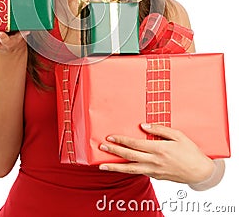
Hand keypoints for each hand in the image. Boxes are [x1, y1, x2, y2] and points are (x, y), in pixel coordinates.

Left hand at [99, 123, 214, 183]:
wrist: (201, 172)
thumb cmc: (190, 151)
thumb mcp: (178, 135)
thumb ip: (159, 129)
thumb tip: (143, 126)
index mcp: (159, 149)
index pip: (135, 144)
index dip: (121, 141)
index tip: (110, 137)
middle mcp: (154, 161)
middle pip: (129, 157)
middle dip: (114, 152)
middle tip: (102, 147)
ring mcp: (154, 171)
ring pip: (130, 170)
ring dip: (115, 167)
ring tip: (102, 166)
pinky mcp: (156, 176)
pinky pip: (139, 172)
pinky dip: (128, 170)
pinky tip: (120, 168)